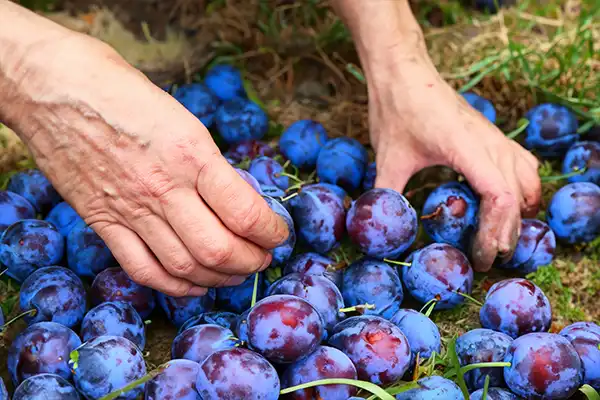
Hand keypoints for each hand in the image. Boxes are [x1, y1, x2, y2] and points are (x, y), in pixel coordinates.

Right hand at [0, 32, 288, 295]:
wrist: (52, 86)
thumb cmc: (119, 89)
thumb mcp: (182, 117)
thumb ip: (208, 163)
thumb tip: (235, 198)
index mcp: (190, 154)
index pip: (244, 211)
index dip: (270, 231)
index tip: (278, 233)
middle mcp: (163, 187)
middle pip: (218, 249)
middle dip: (251, 261)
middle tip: (262, 258)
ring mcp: (130, 209)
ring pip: (184, 266)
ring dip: (218, 278)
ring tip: (236, 273)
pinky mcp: (102, 222)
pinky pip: (142, 269)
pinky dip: (173, 286)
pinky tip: (192, 284)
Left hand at [367, 51, 540, 271]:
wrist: (403, 71)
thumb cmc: (396, 109)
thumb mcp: (387, 157)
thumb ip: (386, 193)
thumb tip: (381, 226)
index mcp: (466, 147)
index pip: (499, 196)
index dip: (494, 230)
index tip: (481, 255)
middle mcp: (489, 141)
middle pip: (517, 195)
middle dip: (507, 231)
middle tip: (488, 258)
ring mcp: (494, 136)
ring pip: (526, 179)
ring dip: (520, 211)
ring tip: (502, 237)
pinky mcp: (491, 134)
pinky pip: (522, 164)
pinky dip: (523, 188)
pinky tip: (511, 204)